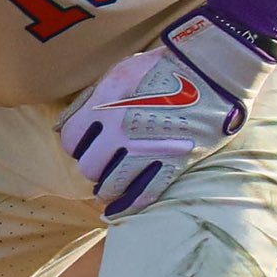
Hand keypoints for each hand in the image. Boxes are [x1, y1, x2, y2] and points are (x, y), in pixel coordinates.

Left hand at [58, 6, 276, 217]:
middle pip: (89, 167)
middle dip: (93, 167)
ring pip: (111, 185)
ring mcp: (147, 148)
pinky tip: (118, 211)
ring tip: (109, 186)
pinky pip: (143, 194)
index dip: (77, 145)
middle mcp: (121, 129)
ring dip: (108, 188)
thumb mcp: (120, 72)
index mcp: (105, 102)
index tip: (86, 145)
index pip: (72, 140)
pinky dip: (128, 206)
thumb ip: (90, 99)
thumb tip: (62, 127)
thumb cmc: (165, 66)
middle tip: (102, 164)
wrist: (214, 67)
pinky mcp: (173, 161)